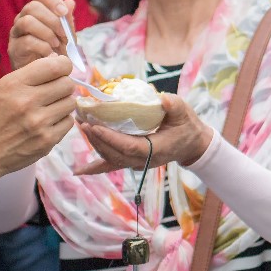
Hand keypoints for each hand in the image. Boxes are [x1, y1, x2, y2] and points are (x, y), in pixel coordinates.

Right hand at [0, 54, 77, 176]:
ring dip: (63, 103)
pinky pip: (69, 122)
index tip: (61, 69)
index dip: (63, 65)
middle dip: (63, 85)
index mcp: (15, 84)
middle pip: (67, 84)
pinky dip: (61, 121)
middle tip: (53, 91)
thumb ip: (29, 74)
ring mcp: (39, 123)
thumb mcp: (0, 88)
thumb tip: (58, 60)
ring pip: (71, 103)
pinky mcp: (47, 141)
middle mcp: (28, 102)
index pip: (56, 66)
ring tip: (49, 108)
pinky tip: (48, 122)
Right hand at [9, 0, 78, 69]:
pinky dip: (43, 47)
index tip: (64, 12)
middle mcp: (24, 18)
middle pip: (33, 7)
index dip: (53, 0)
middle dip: (52, 20)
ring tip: (56, 45)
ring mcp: (16, 33)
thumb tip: (70, 2)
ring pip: (27, 21)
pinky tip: (50, 55)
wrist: (47, 77)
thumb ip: (67, 20)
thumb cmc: (56, 52)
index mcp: (38, 11)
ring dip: (47, 33)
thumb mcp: (67, 36)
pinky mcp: (14, 48)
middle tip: (64, 35)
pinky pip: (26, 41)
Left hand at [71, 93, 215, 175]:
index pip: (129, 146)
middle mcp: (143, 160)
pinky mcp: (131, 161)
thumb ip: (174, 106)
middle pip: (115, 154)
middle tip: (82, 121)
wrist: (191, 144)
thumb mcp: (184, 112)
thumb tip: (163, 99)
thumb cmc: (187, 126)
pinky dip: (94, 169)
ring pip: (110, 158)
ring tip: (81, 126)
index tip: (94, 126)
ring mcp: (136, 163)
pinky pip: (111, 166)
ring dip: (94, 144)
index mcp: (156, 149)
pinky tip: (78, 171)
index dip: (110, 138)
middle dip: (96, 139)